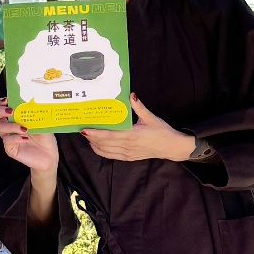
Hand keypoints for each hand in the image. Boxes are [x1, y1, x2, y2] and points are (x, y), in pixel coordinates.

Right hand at [0, 97, 58, 173]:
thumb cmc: (45, 137)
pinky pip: (7, 141)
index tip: (7, 99)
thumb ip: (34, 113)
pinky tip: (25, 138)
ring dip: (11, 125)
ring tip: (24, 128)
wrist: (50, 156)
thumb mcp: (41, 122)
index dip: (0, 103)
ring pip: (0, 128)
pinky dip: (16, 138)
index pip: (0, 108)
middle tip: (10, 111)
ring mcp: (8, 138)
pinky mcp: (10, 149)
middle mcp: (8, 127)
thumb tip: (30, 101)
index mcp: (14, 119)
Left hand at [80, 94, 194, 161]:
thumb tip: (131, 95)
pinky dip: (102, 151)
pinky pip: (111, 156)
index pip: (110, 136)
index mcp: (132, 135)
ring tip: (87, 137)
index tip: (85, 130)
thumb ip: (139, 107)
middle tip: (82, 130)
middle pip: (104, 144)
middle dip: (91, 138)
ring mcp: (128, 153)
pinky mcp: (129, 157)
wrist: (171, 147)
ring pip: (106, 151)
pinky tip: (96, 146)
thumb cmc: (161, 131)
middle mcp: (128, 146)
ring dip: (95, 145)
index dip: (96, 134)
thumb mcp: (150, 117)